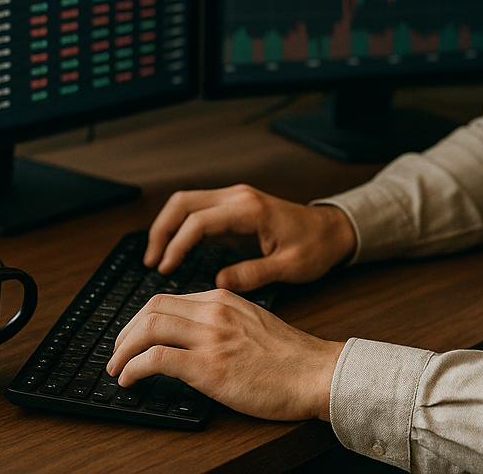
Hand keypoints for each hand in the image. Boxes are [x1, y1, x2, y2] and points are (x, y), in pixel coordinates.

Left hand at [106, 289, 344, 421]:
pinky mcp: (209, 367)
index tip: (132, 338)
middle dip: (125, 332)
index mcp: (224, 298)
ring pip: (149, 328)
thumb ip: (223, 322)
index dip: (141, 319)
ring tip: (116, 369)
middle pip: (151, 308)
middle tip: (116, 354)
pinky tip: (129, 381)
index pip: (168, 299)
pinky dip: (134, 368)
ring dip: (123, 350)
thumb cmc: (290, 357)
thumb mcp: (253, 323)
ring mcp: (211, 337)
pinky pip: (157, 360)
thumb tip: (192, 338)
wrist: (316, 372)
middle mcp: (215, 310)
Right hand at [144, 184, 356, 291]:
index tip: (164, 268)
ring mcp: (234, 199)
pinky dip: (180, 228)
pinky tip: (174, 252)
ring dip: (167, 227)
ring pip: (187, 203)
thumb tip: (219, 284)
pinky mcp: (233, 208)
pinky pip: (197, 211)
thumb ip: (255, 274)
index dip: (177, 244)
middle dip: (161, 230)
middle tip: (150, 261)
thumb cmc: (315, 247)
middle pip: (184, 202)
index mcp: (250, 209)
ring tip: (155, 259)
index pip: (199, 220)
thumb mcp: (290, 267)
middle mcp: (238, 197)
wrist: (332, 229)